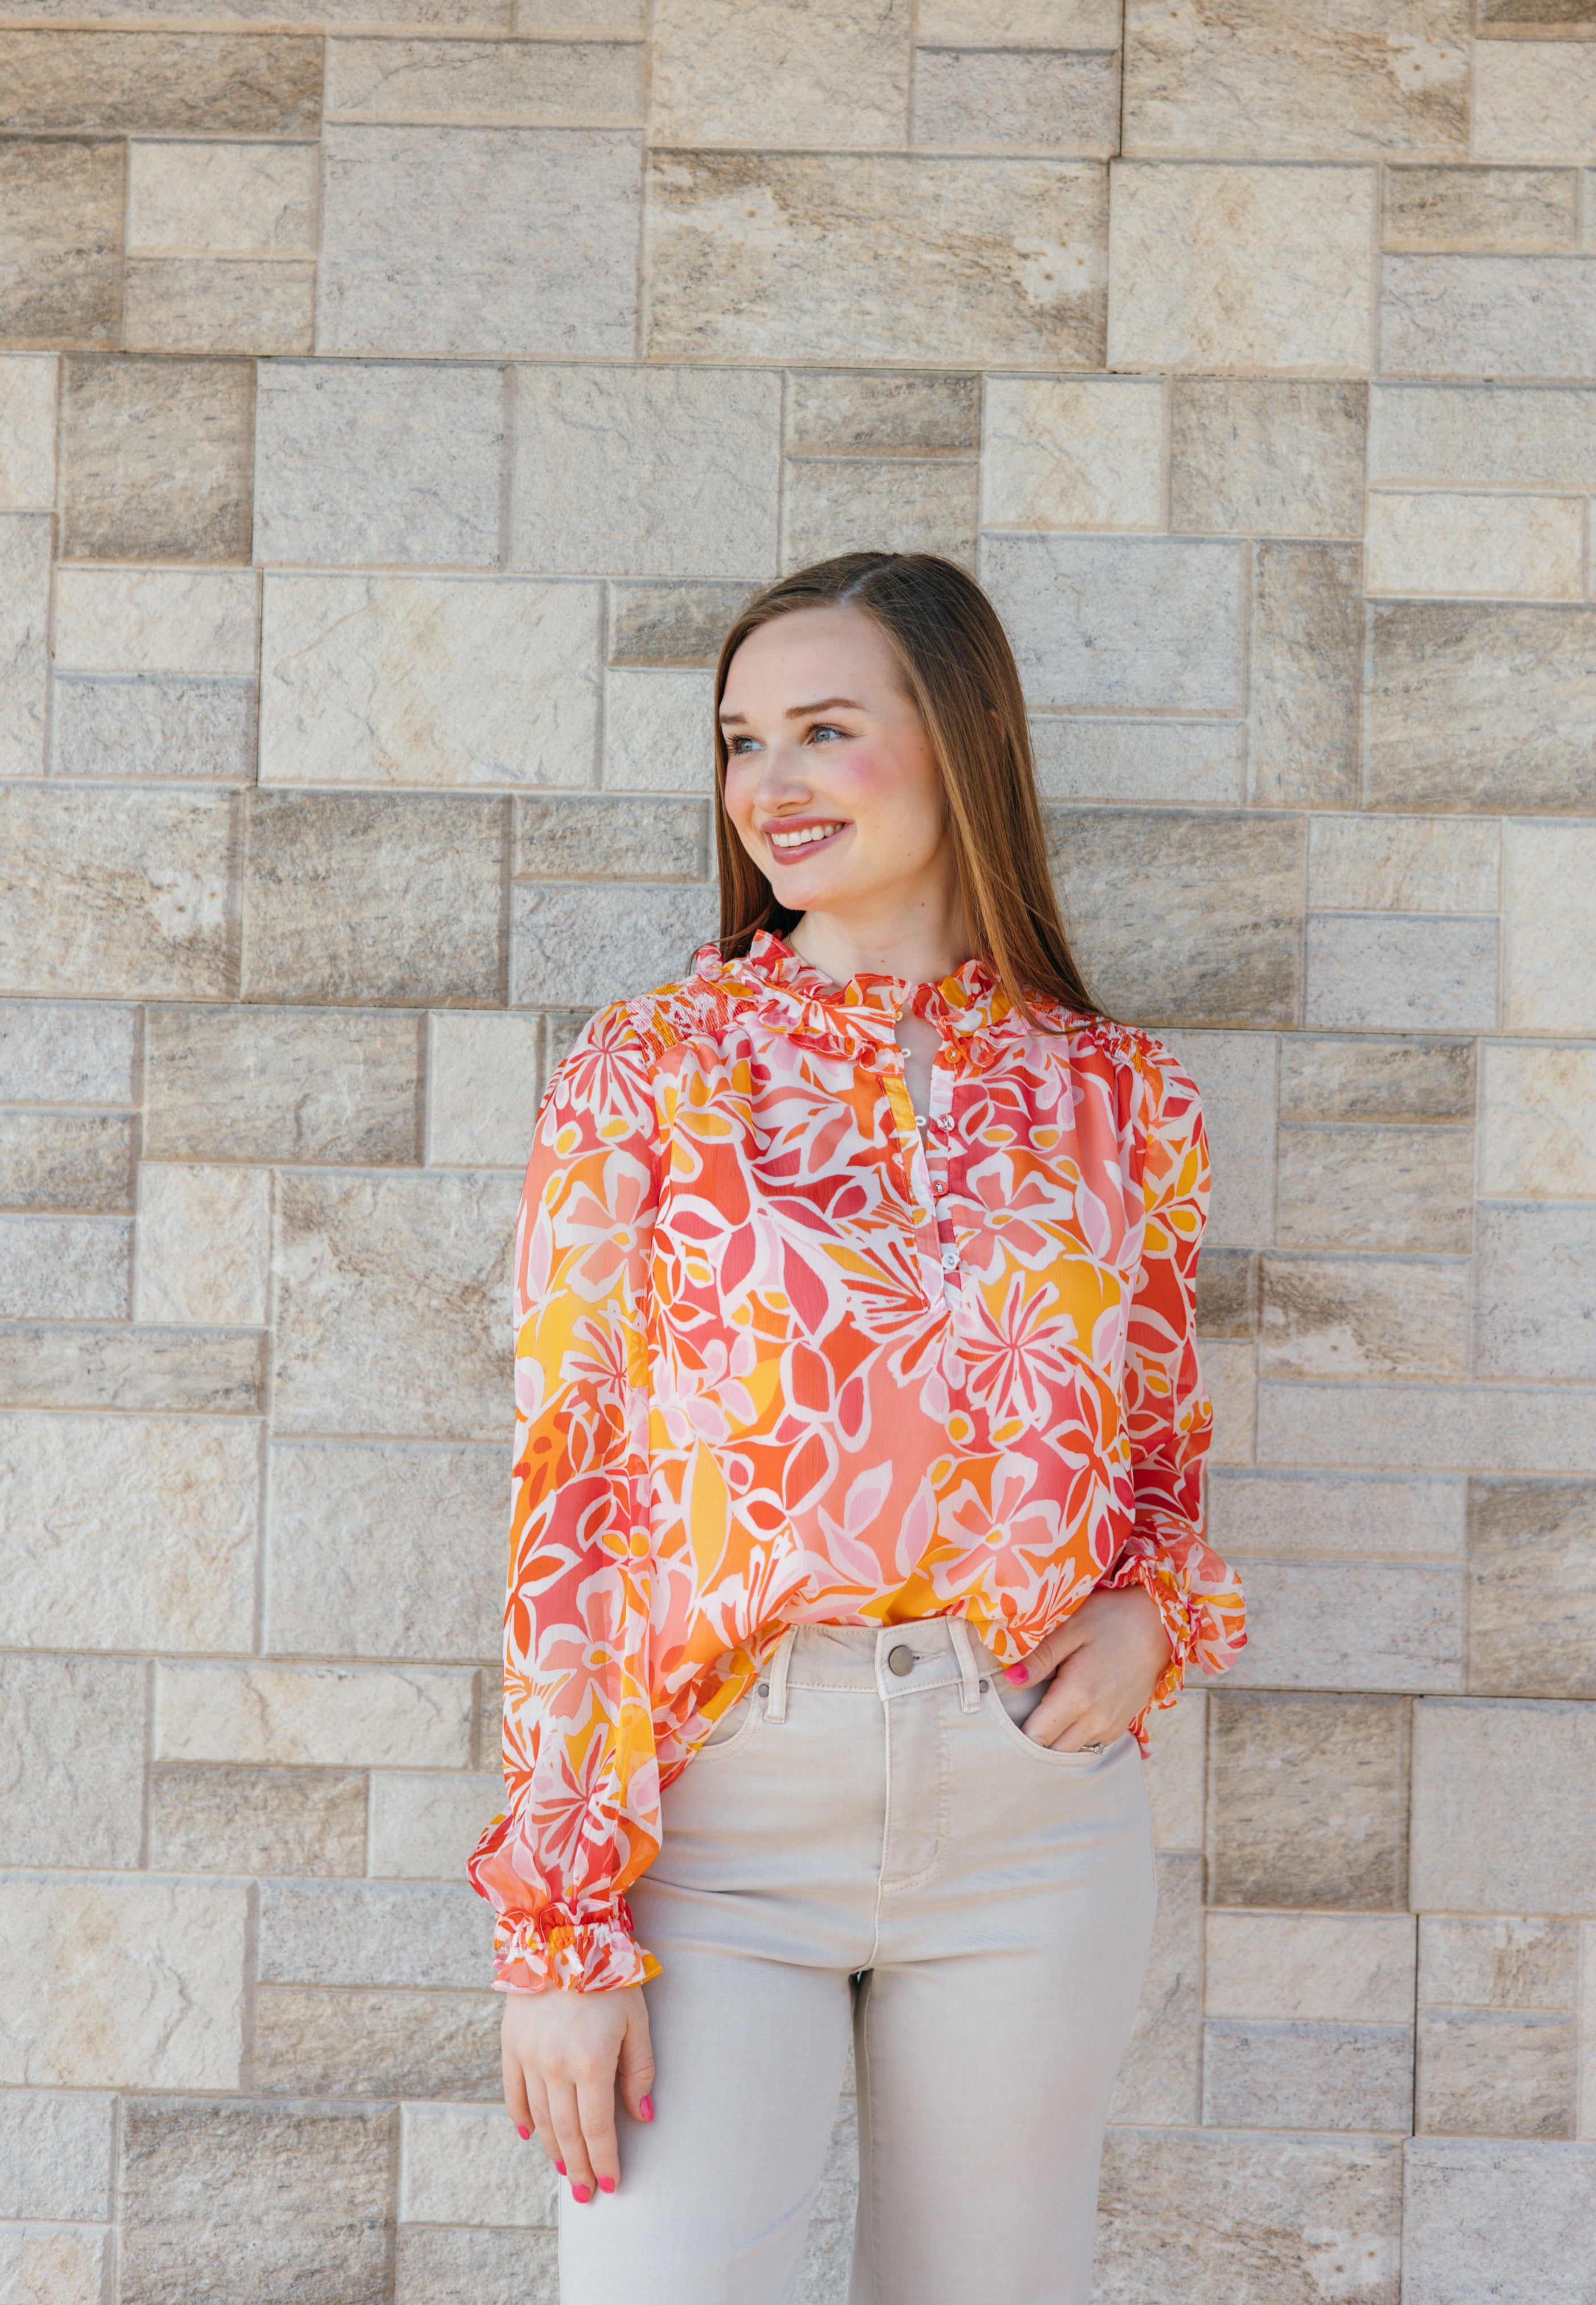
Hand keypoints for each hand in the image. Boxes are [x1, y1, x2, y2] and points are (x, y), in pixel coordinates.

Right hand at [502, 1982, 654, 2201]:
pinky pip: (513, 2092)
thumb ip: (639, 2070)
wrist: (562, 1932)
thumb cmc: (610, 1974)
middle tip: (588, 2195)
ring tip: (566, 2172)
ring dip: (553, 2150)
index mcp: (591, 2061)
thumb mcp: (637, 2019)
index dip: (604, 2160)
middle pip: (566, 2132)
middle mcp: (555, 2065)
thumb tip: (643, 2116)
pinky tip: (529, 2136)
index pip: (596, 2128)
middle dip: (579, 2167)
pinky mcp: (511, 2043)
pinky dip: (522, 2117)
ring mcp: (529, 2056)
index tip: (612, 2183)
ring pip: (540, 2118)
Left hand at [1005, 1587, 1172, 1751]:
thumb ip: (1040, 1657)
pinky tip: (1068, 1713)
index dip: (1014, 1732)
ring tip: (1043, 1712)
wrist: (1161, 1620)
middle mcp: (1096, 1719)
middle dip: (1032, 1741)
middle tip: (1019, 1714)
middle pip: (1053, 1752)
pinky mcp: (1123, 1723)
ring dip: (1055, 1740)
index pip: (1036, 1737)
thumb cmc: (1112, 1617)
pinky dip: (1076, 1736)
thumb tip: (1010, 1679)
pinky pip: (1092, 1744)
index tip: (1004, 1716)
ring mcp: (1112, 1724)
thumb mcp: (1071, 1627)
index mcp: (1078, 1696)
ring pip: (1073, 1751)